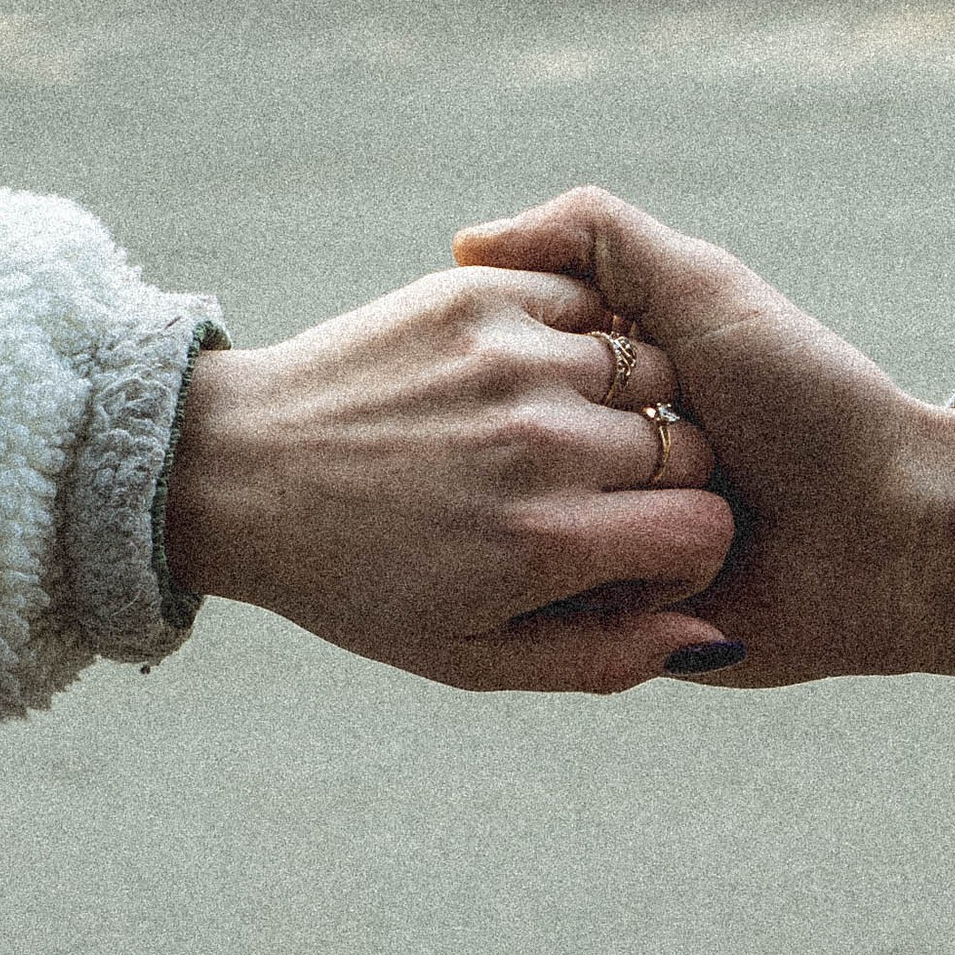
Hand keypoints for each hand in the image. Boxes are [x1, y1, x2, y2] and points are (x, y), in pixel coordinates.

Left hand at [163, 264, 736, 690]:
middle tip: (588, 494)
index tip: (628, 551)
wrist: (234, 471)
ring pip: (648, 368)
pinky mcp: (478, 295)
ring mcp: (512, 359)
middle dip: (655, 479)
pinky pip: (590, 304)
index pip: (705, 528)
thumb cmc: (356, 580)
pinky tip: (529, 375)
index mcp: (547, 541)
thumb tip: (720, 640)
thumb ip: (603, 660)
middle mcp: (541, 443)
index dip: (680, 549)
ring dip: (622, 402)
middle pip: (685, 448)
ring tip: (557, 430)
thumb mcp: (470, 656)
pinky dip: (579, 337)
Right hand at [452, 190, 954, 692]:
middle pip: (511, 446)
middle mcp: (602, 454)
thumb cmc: (808, 400)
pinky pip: (560, 605)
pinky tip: (657, 569)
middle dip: (564, 447)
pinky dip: (602, 586)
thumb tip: (462, 240)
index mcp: (614, 375)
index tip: (597, 360)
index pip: (513, 356)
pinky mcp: (619, 610)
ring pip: (525, 528)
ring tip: (694, 509)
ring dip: (592, 521)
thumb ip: (596, 237)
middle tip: (676, 445)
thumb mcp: (702, 290)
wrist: (893, 536)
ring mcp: (607, 534)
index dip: (538, 359)